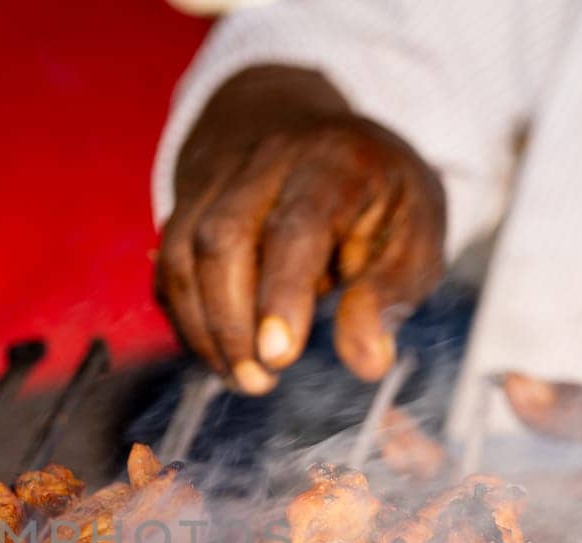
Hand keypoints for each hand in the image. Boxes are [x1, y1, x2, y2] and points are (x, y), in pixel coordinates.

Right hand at [156, 66, 445, 393]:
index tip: (279, 356)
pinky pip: (168, 265)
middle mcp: (265, 160)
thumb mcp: (413, 231)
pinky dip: (184, 316)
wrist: (307, 124)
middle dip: (231, 322)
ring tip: (237, 375)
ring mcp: (216, 179)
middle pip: (223, 239)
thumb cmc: (372, 192)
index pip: (295, 227)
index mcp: (333, 163)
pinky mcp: (184, 203)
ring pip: (184, 253)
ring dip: (203, 327)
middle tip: (257, 381)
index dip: (282, 294)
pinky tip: (214, 350)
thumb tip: (368, 362)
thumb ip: (389, 295)